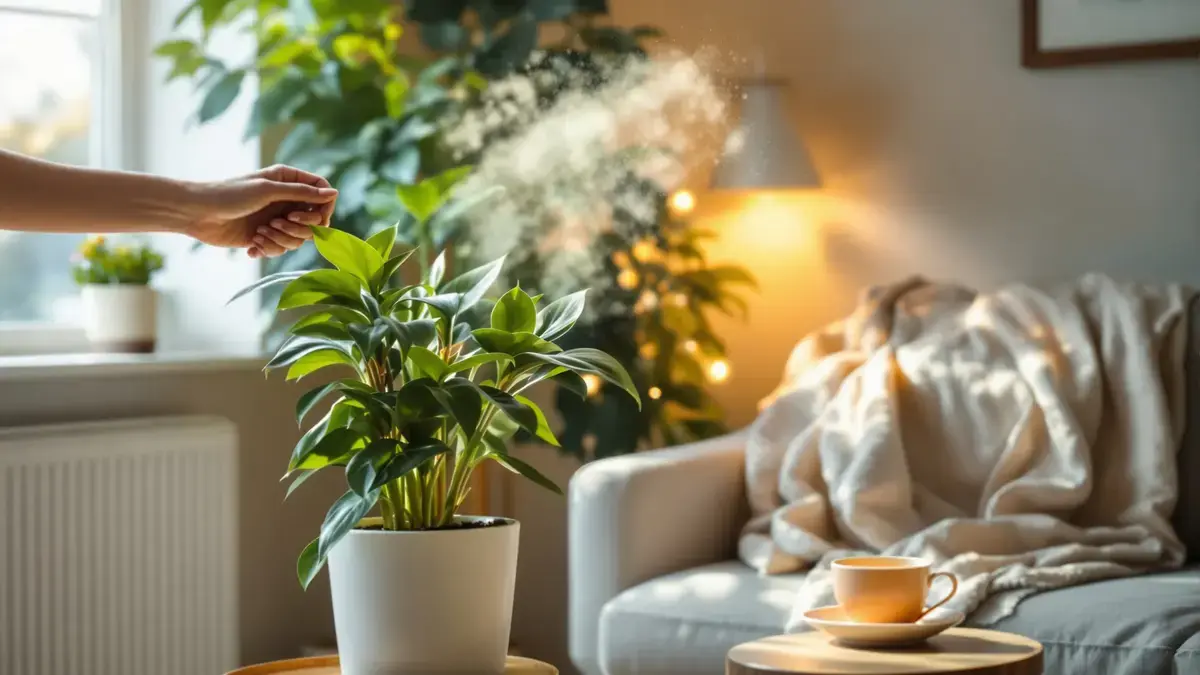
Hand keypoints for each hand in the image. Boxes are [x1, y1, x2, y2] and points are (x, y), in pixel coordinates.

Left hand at [185, 165, 338, 258]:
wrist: (197, 213)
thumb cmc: (229, 194)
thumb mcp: (267, 190)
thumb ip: (302, 193)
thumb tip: (333, 193)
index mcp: (288, 181)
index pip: (322, 192)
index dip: (324, 208)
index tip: (317, 219)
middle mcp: (285, 200)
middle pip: (313, 220)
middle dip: (298, 227)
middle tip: (279, 222)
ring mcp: (276, 220)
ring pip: (298, 239)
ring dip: (280, 240)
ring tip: (259, 233)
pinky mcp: (265, 237)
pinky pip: (281, 249)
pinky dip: (268, 249)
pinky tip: (251, 245)